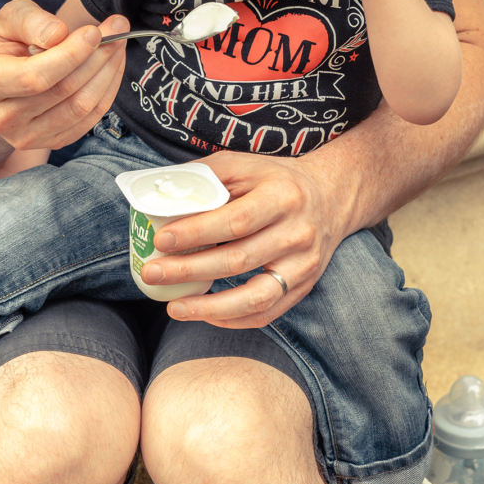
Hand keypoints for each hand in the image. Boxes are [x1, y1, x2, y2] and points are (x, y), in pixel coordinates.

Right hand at [0, 0, 128, 150]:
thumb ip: (30, 21)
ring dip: (108, 73)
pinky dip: (107, 90)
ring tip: (117, 45)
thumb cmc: (5, 45)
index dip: (71, 54)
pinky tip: (111, 67)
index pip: (36, 76)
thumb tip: (59, 34)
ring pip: (81, 106)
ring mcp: (27, 136)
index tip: (95, 31)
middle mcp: (3, 117)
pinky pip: (89, 119)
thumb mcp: (8, 20)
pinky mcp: (51, 142)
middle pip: (64, 90)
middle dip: (98, 57)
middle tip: (118, 30)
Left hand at [140, 152, 349, 328]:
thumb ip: (206, 176)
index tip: (162, 239)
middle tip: (152, 273)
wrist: (330, 196)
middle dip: (189, 270)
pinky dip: (232, 318)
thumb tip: (159, 194)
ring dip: (209, 307)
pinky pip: (266, 313)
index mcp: (282, 196)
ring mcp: (303, 264)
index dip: (196, 233)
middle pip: (239, 259)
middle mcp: (297, 232)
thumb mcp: (244, 164)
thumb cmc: (275, 179)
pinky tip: (204, 314)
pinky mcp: (303, 286)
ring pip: (254, 296)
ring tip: (173, 307)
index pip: (235, 220)